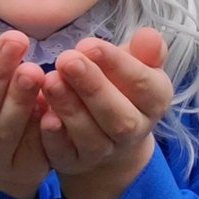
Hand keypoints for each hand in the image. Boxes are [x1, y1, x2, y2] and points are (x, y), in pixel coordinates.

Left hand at [39, 28, 172, 198]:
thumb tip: (148, 36)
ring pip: (91, 136)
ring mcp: (105, 152)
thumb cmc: (120, 87)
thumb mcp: (135, 65)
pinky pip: (65, 154)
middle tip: (66, 60)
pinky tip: (43, 116)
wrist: (109, 135)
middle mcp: (134, 131)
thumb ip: (144, 51)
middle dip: (92, 87)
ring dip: (70, 109)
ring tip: (50, 81)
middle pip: (119, 116)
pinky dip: (54, 137)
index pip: (143, 84)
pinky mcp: (76, 163)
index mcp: (155, 100)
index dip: (117, 64)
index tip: (88, 44)